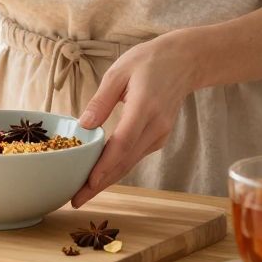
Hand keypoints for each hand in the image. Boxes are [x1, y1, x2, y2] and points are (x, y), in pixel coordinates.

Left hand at [70, 31, 199, 207]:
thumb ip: (101, 100)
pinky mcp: (159, 137)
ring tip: (83, 193)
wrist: (184, 62)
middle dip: (100, 183)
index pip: (123, 143)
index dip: (105, 166)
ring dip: (108, 180)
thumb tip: (83, 126)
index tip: (87, 183)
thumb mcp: (119, 72)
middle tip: (76, 199)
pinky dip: (118, 168)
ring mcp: (160, 134)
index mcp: (144, 106)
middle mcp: (155, 126)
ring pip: (130, 163)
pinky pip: (135, 156)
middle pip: (125, 161)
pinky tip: (100, 175)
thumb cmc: (149, 62)